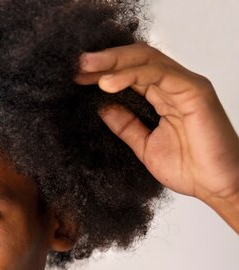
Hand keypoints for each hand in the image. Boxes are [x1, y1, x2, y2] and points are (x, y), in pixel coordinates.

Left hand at [75, 43, 238, 227]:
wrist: (216, 187)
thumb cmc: (190, 168)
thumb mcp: (144, 147)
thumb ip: (126, 126)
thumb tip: (102, 109)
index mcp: (162, 96)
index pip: (129, 72)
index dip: (102, 72)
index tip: (75, 77)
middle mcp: (174, 86)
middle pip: (135, 59)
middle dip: (104, 60)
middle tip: (76, 65)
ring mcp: (185, 85)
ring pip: (145, 60)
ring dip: (112, 62)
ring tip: (86, 69)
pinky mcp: (194, 91)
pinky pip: (160, 73)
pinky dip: (131, 74)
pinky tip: (108, 83)